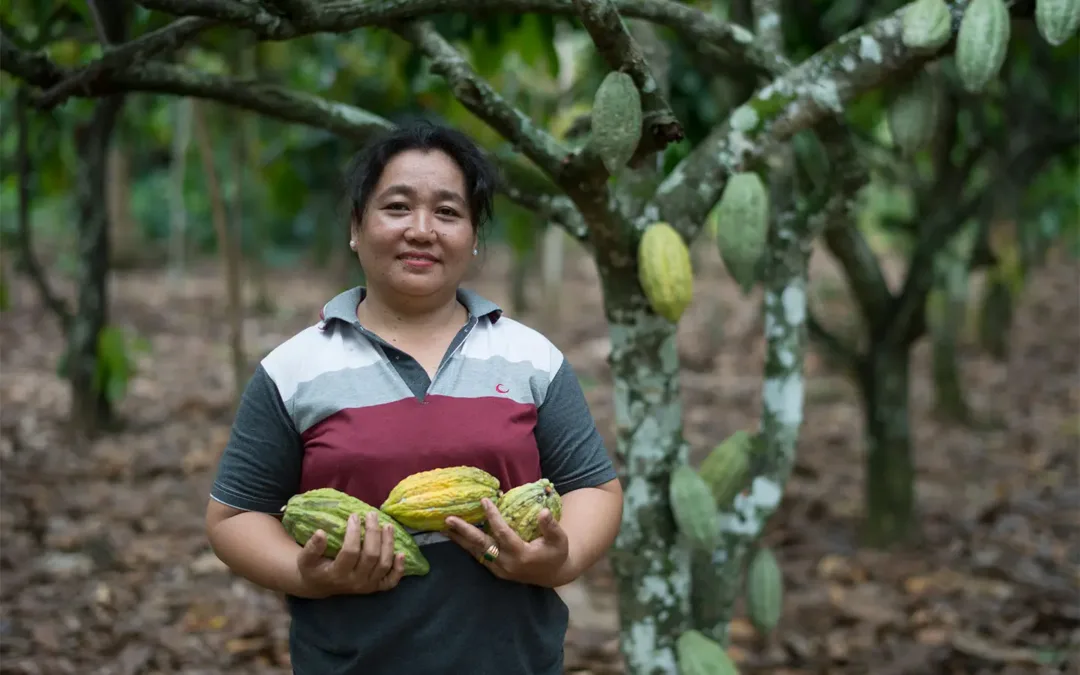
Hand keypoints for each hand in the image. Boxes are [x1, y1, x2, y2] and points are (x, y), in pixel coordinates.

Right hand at [296, 511, 405, 597]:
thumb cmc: (312, 568)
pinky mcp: (375, 588)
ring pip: (383, 565)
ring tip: (388, 525)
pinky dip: (399, 569)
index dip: (353, 532)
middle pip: (371, 556)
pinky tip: (402, 554)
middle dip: (373, 533)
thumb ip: (311, 547)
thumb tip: (321, 532)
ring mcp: (367, 586)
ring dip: (388, 544)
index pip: (350, 552)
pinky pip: (391, 581)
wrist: (318, 586)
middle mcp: (355, 582)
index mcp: (337, 574)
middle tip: (372, 515)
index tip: (354, 515)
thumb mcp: (305, 559)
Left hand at [445, 498, 570, 586]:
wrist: (553, 575)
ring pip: (475, 552)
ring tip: (444, 527)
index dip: (493, 517)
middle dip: (464, 531)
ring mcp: (499, 569)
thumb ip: (551, 526)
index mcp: (521, 555)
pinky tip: (456, 537)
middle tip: (449, 519)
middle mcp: (507, 563)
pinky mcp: (496, 571)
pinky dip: (466, 546)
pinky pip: (478, 556)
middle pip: (481, 545)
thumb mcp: (559, 540)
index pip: (503, 533)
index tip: (484, 500)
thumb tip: (543, 511)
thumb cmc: (556, 553)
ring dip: (460, 539)